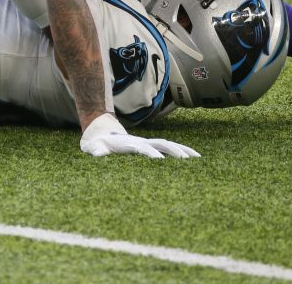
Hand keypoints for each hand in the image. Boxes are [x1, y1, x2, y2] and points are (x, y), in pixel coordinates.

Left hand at [79, 113, 199, 158]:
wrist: (102, 131)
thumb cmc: (96, 144)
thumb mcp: (93, 148)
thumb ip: (97, 151)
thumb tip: (98, 154)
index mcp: (128, 144)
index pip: (141, 148)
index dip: (150, 153)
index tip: (159, 161)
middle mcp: (141, 142)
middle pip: (160, 144)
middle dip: (172, 151)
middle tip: (186, 161)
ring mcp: (148, 143)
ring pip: (168, 145)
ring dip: (182, 150)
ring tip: (198, 159)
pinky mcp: (152, 146)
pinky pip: (169, 148)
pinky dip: (182, 151)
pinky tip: (194, 158)